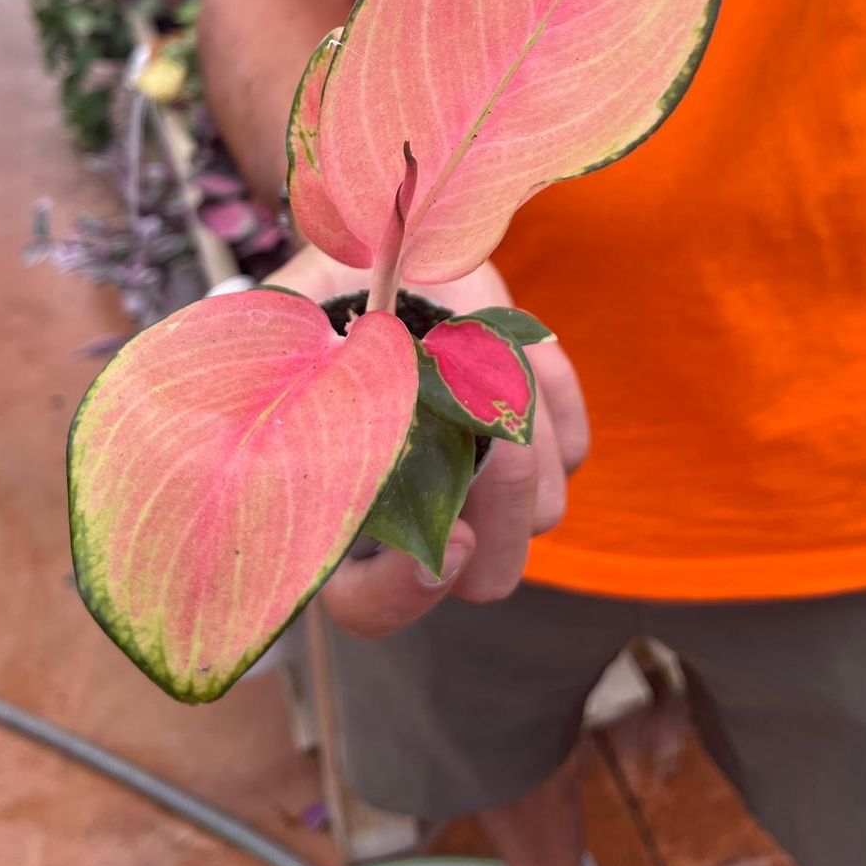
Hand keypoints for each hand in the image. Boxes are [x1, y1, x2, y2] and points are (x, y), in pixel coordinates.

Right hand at [265, 246, 588, 638]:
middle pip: (489, 577)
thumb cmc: (322, 302)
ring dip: (526, 426)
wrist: (386, 259)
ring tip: (484, 347)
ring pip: (544, 510)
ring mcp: (490, 486)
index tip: (450, 540)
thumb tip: (333, 399)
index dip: (402, 594)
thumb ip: (295, 377)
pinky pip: (575, 447)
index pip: (368, 606)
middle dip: (502, 506)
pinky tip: (510, 341)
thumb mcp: (290, 330)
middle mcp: (425, 518)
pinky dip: (552, 389)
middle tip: (497, 431)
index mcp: (344, 514)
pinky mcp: (543, 444)